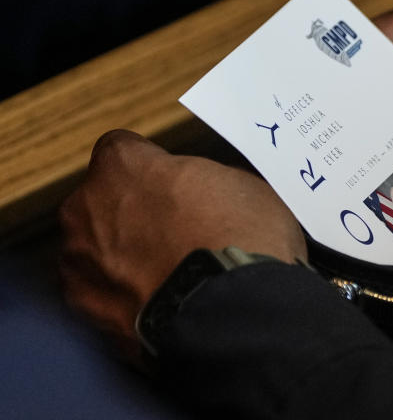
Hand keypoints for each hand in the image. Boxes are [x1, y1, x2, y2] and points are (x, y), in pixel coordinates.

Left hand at [59, 130, 306, 360]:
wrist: (233, 313)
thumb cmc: (242, 239)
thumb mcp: (242, 186)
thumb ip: (204, 182)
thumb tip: (204, 194)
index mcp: (122, 166)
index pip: (122, 150)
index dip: (152, 167)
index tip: (175, 184)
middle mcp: (86, 208)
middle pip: (101, 200)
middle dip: (132, 212)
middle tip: (178, 230)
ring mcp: (80, 264)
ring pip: (96, 249)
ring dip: (123, 256)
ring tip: (172, 272)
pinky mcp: (85, 312)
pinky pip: (102, 294)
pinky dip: (124, 297)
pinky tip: (163, 301)